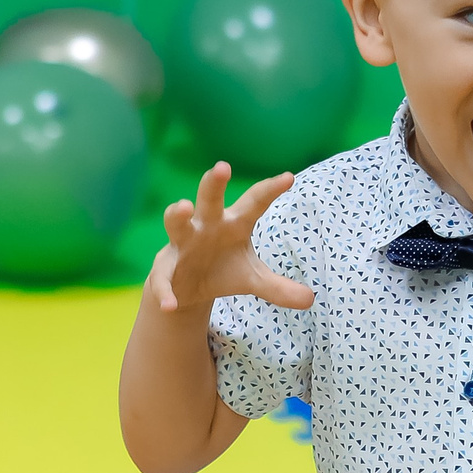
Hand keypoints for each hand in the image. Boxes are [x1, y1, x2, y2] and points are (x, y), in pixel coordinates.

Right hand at [146, 163, 315, 313]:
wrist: (188, 288)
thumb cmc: (225, 269)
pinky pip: (162, 277)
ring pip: (177, 223)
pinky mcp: (165, 266)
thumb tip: (310, 300)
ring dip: (177, 215)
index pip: (254, 203)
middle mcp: (207, 226)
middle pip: (210, 200)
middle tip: (222, 167)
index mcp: (234, 224)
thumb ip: (278, 288)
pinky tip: (170, 305)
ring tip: (182, 207)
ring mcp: (182, 243)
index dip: (269, 190)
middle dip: (214, 184)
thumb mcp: (253, 279)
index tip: (289, 178)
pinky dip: (165, 290)